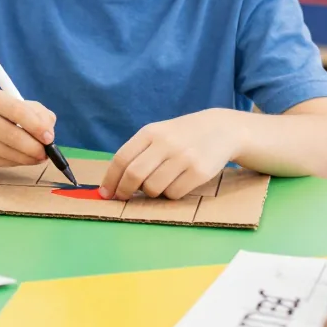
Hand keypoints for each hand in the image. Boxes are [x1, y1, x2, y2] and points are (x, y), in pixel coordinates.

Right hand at [0, 90, 52, 167]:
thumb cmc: (5, 115)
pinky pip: (3, 162)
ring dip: (29, 158)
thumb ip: (41, 115)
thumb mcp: (23, 106)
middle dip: (34, 147)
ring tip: (39, 156)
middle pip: (12, 135)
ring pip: (8, 152)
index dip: (36, 126)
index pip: (17, 111)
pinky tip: (24, 158)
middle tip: (46, 152)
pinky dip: (19, 162)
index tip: (49, 137)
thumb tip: (48, 135)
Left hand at [100, 111, 239, 199]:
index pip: (122, 158)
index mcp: (150, 132)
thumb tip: (113, 183)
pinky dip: (170, 194)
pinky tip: (176, 183)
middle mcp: (166, 143)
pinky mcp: (199, 171)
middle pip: (134, 175)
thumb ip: (138, 153)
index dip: (111, 179)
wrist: (220, 129)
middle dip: (125, 191)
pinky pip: (174, 194)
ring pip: (153, 188)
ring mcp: (183, 157)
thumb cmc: (181, 136)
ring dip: (150, 192)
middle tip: (124, 197)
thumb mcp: (158, 134)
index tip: (106, 194)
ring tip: (158, 184)